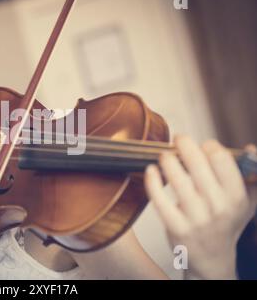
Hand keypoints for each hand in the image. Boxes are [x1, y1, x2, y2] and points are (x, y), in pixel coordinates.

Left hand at [144, 135, 256, 279]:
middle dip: (185, 145)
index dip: (209, 146)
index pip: (222, 159)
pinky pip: (159, 199)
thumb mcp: (246, 201)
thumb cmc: (226, 222)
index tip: (203, 145)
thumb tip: (250, 148)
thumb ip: (252, 176)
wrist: (212, 258)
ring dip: (168, 160)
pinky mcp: (176, 227)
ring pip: (177, 178)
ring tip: (165, 155)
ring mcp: (196, 219)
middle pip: (197, 163)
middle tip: (179, 139)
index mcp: (237, 197)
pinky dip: (152, 180)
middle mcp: (218, 207)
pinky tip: (151, 170)